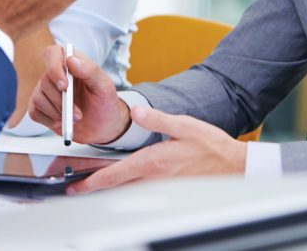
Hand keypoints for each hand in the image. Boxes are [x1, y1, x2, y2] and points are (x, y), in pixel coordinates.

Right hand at [28, 46, 131, 144]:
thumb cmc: (104, 103)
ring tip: (74, 118)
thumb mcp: (105, 86)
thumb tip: (70, 60)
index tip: (64, 86)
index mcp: (71, 62)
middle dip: (60, 101)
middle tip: (77, 113)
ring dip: (57, 112)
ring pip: (38, 97)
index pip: (51, 54)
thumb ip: (90, 71)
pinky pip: (34, 111)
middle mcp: (56, 74)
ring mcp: (46, 91)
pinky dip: (49, 120)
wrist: (102, 128)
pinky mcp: (41, 107)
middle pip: (44, 80)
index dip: (54, 68)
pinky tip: (62, 121)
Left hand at [65, 107, 246, 194]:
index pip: (115, 175)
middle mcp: (154, 180)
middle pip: (115, 187)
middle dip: (92, 188)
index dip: (92, 181)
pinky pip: (140, 193)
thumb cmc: (212, 147)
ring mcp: (161, 189)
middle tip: (72, 188)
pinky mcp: (169, 191)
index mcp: (153, 163)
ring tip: (88, 186)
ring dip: (106, 189)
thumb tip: (137, 112)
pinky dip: (124, 190)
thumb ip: (158, 119)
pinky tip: (119, 186)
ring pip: (126, 192)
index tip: (74, 185)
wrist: (235, 168)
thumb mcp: (185, 126)